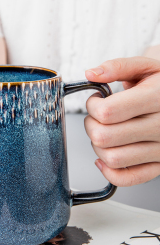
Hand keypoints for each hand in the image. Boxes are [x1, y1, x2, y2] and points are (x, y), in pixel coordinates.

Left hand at [85, 57, 159, 186]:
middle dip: (91, 124)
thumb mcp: (144, 66)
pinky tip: (105, 155)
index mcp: (157, 98)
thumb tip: (91, 73)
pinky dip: (109, 171)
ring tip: (104, 130)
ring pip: (112, 158)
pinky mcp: (158, 164)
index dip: (92, 106)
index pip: (108, 112)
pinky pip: (127, 178)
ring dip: (97, 145)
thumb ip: (117, 67)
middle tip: (97, 116)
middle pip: (104, 137)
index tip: (96, 100)